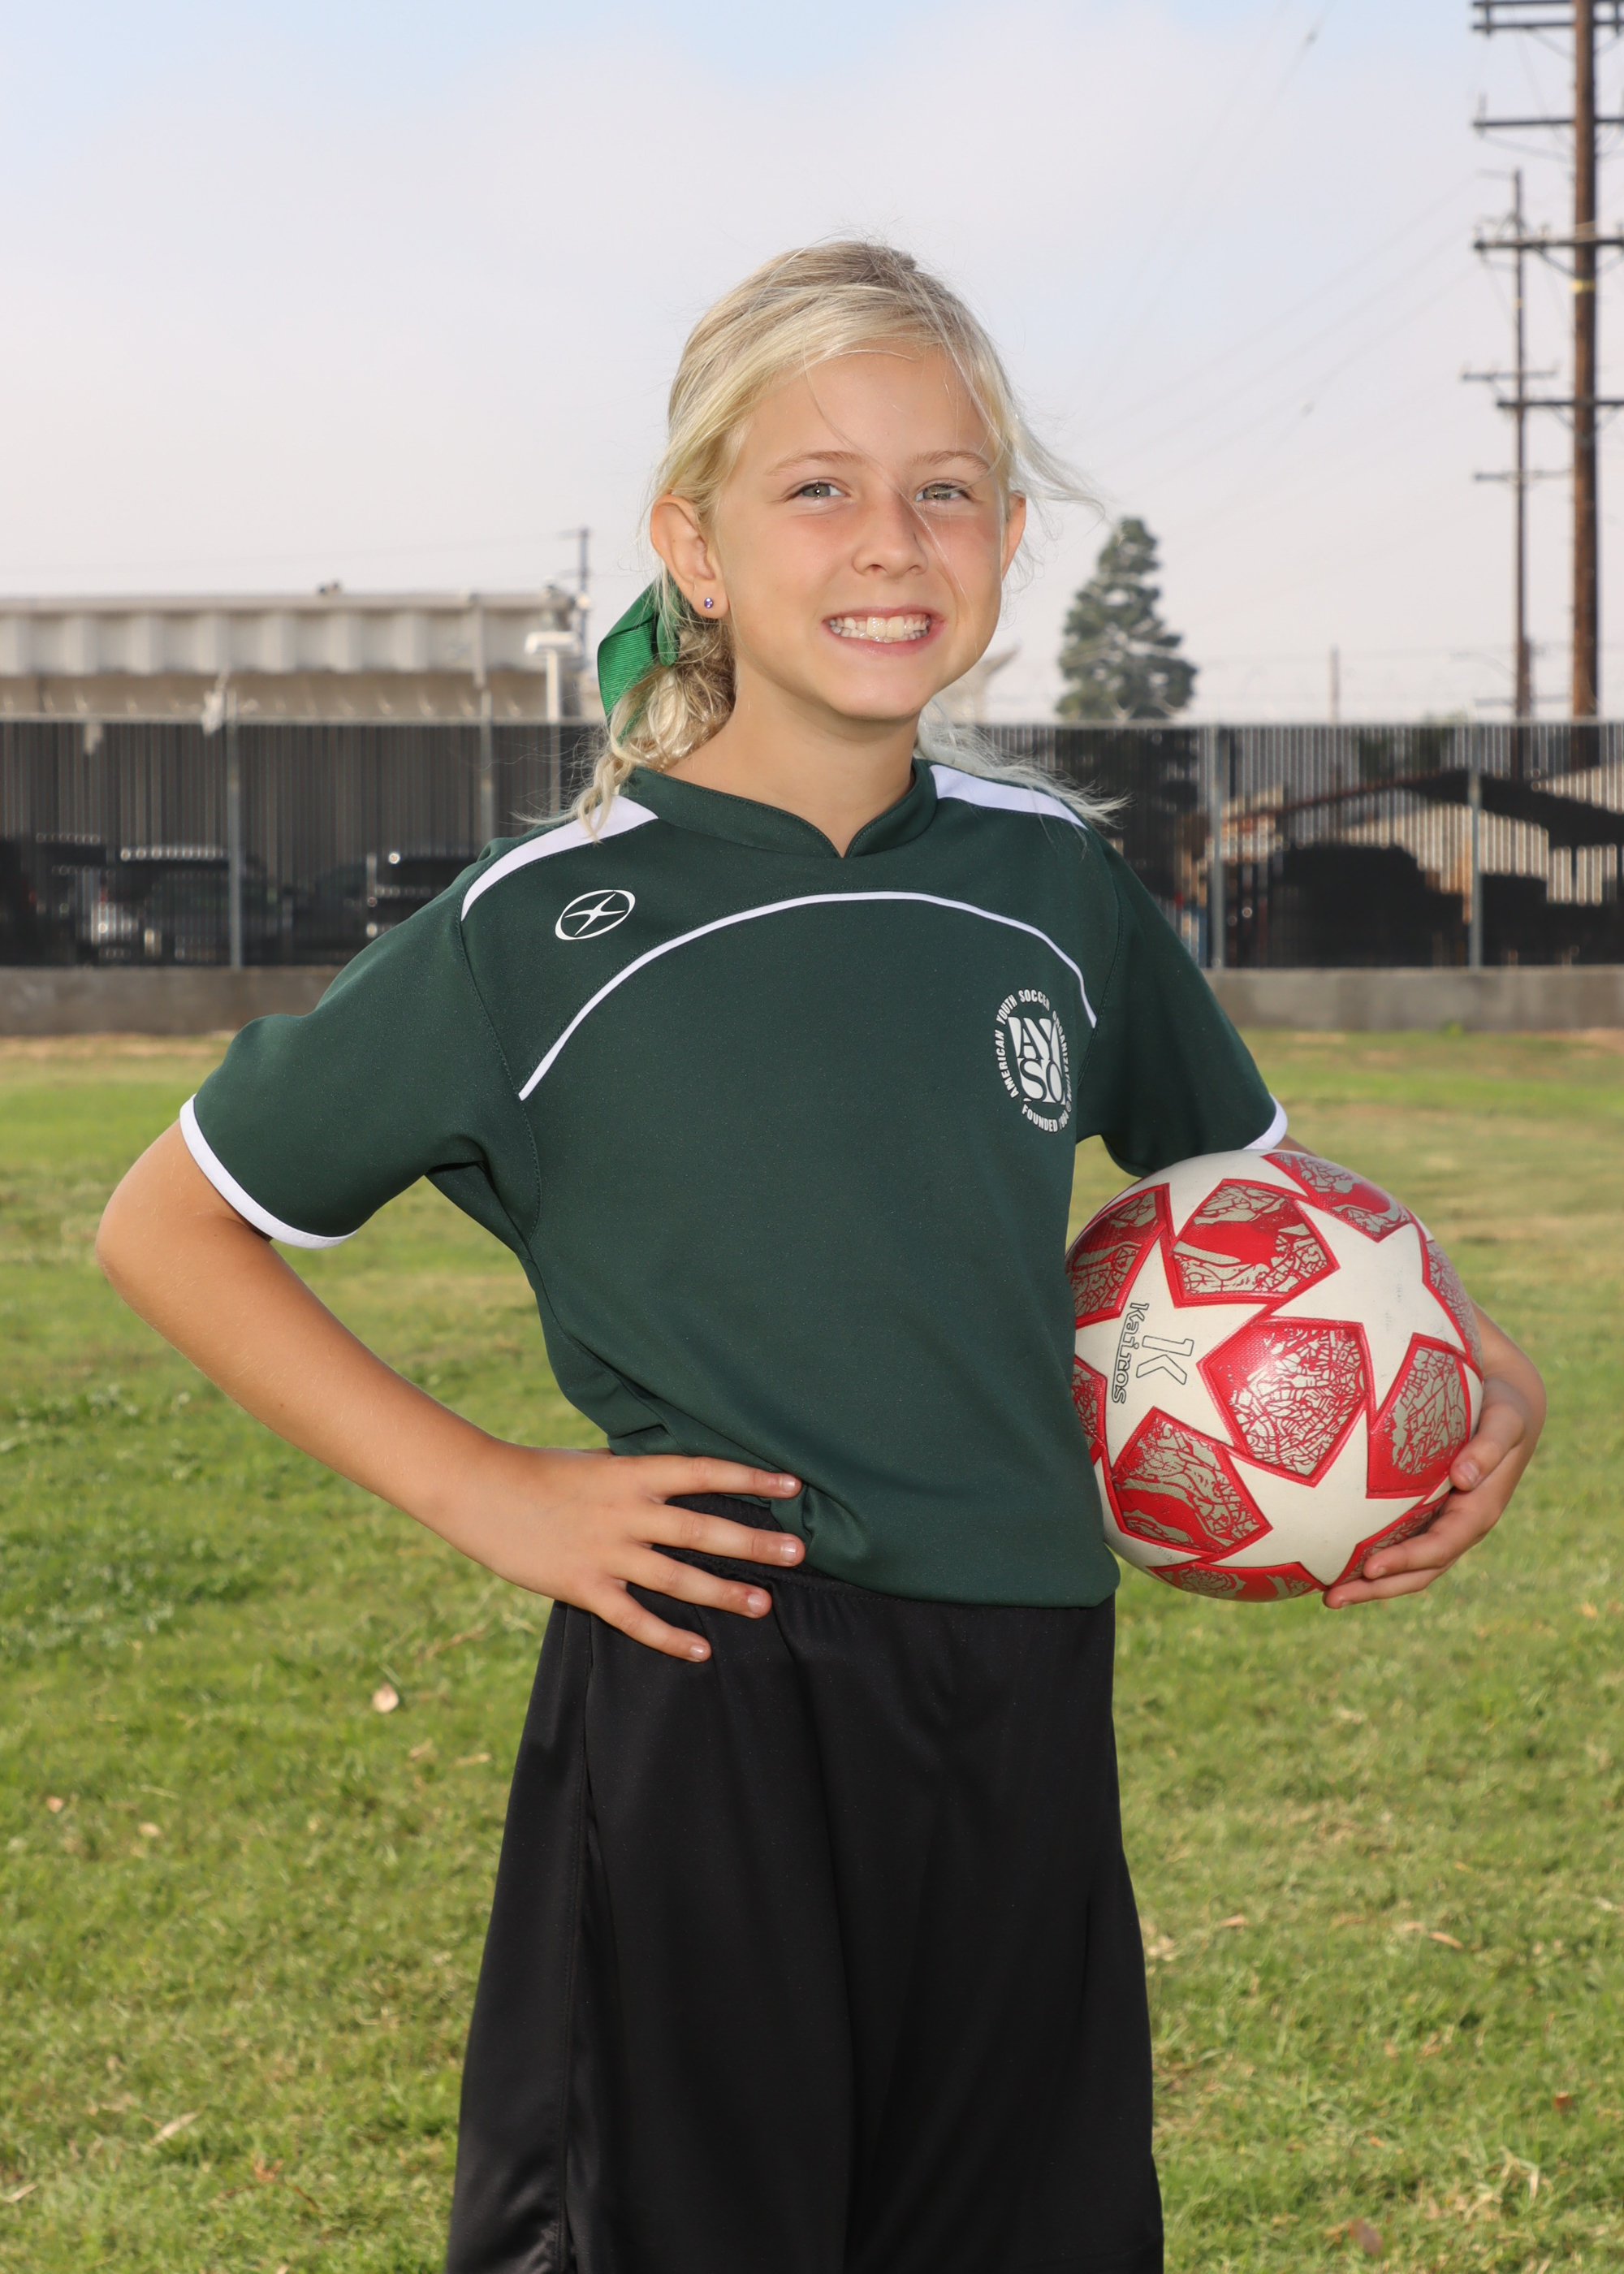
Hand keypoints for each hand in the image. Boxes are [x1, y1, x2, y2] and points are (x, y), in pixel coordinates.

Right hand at [448, 1442, 805, 1660]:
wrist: (479, 1491)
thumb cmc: (540, 1470)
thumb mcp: (596, 1461)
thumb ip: (638, 1474)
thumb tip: (677, 1477)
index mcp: (632, 1474)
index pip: (703, 1473)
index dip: (749, 1478)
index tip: (793, 1484)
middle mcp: (627, 1513)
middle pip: (702, 1529)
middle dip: (753, 1542)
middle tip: (797, 1553)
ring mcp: (607, 1552)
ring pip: (677, 1577)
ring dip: (723, 1592)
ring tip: (764, 1604)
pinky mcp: (584, 1587)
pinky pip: (634, 1618)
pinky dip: (668, 1635)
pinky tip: (700, 1649)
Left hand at [1324, 1305, 1543, 1607]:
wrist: (1506, 1401)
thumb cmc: (1504, 1407)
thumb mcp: (1506, 1420)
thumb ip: (1490, 1446)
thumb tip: (1462, 1477)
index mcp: (1478, 1512)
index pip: (1439, 1547)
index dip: (1407, 1561)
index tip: (1370, 1567)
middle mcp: (1457, 1525)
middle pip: (1417, 1570)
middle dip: (1377, 1588)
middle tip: (1331, 1599)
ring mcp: (1440, 1521)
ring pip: (1404, 1563)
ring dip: (1368, 1583)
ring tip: (1325, 1595)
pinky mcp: (1423, 1510)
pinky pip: (1395, 1538)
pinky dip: (1367, 1553)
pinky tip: (1331, 1555)